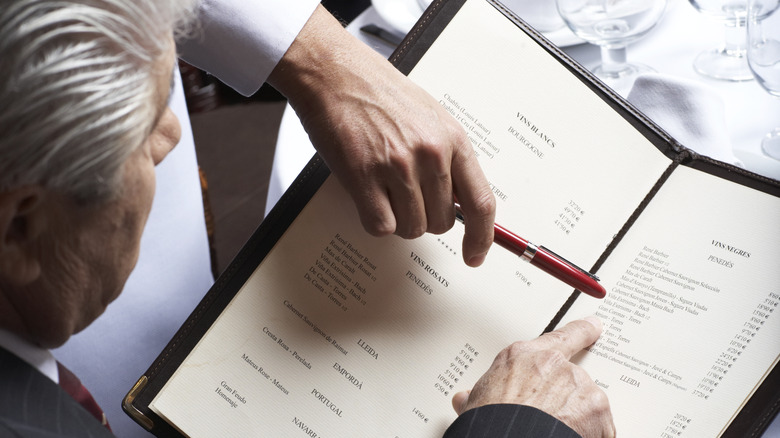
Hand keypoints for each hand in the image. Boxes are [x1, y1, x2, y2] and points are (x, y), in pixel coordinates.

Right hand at [268, 6, 495, 266]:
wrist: (338, 75)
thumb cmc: (382, 95)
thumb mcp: (432, 119)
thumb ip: (450, 159)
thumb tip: (462, 203)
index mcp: (453, 140)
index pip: (480, 204)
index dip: (481, 238)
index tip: (475, 255)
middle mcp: (430, 155)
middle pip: (442, 223)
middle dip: (426, 217)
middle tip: (407, 195)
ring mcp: (398, 167)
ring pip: (411, 227)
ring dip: (399, 218)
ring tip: (384, 188)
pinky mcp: (364, 177)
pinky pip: (381, 226)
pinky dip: (375, 219)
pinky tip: (368, 195)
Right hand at [452, 317, 615, 437]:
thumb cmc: (492, 423)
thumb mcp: (476, 403)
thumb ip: (479, 394)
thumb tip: (464, 399)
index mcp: (523, 356)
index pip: (560, 336)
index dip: (581, 330)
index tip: (594, 326)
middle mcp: (554, 364)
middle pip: (572, 377)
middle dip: (565, 397)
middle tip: (551, 418)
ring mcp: (578, 384)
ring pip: (586, 401)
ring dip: (578, 416)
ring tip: (557, 431)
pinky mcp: (597, 408)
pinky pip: (601, 424)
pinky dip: (592, 434)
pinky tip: (573, 437)